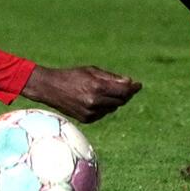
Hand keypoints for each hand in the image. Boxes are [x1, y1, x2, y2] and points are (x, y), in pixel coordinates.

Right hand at [20, 64, 141, 122]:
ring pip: (113, 107)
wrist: (50, 88)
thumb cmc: (73, 75)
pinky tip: (96, 99)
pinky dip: (105, 106)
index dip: (133, 88)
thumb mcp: (92, 71)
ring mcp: (90, 113)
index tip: (139, 85)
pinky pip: (104, 113)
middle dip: (126, 94)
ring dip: (115, 100)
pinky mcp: (87, 119)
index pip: (124, 91)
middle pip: (121, 100)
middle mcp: (95, 102)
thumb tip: (130, 82)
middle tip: (129, 87)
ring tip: (105, 90)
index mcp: (97, 87)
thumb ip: (112, 77)